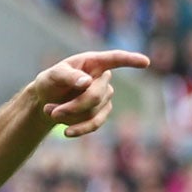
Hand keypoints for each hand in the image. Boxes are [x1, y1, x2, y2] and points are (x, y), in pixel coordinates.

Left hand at [31, 50, 151, 138]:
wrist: (46, 101)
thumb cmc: (50, 82)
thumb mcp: (52, 75)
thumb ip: (67, 76)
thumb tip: (87, 82)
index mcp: (93, 62)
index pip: (115, 59)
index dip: (130, 60)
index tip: (145, 62)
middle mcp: (103, 78)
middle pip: (96, 95)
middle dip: (73, 106)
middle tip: (51, 112)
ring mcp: (105, 96)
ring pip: (93, 112)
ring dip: (69, 116)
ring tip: (50, 112)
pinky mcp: (102, 113)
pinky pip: (95, 124)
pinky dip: (78, 129)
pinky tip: (66, 132)